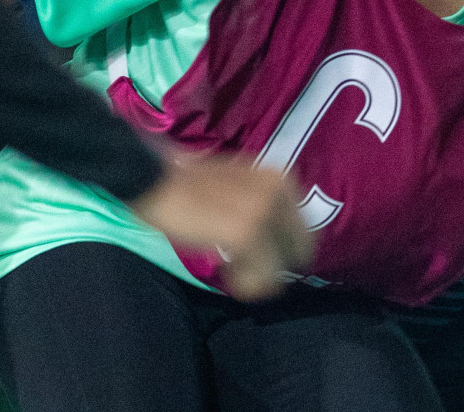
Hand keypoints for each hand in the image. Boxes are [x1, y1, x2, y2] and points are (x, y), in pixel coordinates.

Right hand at [129, 155, 312, 300]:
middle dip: (279, 266)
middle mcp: (278, 193)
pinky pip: (258, 272)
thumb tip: (284, 240)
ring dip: (260, 278)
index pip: (304, 228)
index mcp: (280, 179)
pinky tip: (233, 280)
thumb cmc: (194, 186)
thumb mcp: (242, 184)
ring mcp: (263, 213)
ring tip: (239, 277)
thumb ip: (265, 204)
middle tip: (256, 276)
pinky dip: (248, 283)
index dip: (290, 251)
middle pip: (298, 249)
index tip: (276, 264)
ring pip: (278, 265)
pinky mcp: (245, 233)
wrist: (159, 183)